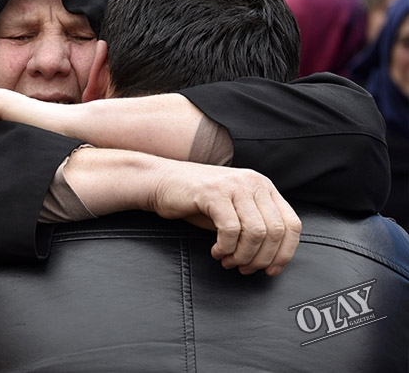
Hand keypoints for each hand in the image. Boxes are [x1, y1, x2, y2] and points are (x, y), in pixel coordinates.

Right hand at [149, 161, 301, 276]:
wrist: (161, 182)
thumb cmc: (197, 201)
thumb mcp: (234, 210)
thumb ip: (256, 224)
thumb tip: (274, 257)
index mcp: (263, 187)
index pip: (292, 224)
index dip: (285, 253)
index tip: (271, 270)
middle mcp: (253, 183)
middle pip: (275, 231)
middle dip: (261, 259)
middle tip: (243, 268)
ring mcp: (234, 185)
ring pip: (255, 233)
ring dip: (243, 255)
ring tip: (228, 261)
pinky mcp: (213, 192)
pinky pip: (230, 229)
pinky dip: (225, 248)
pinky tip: (216, 251)